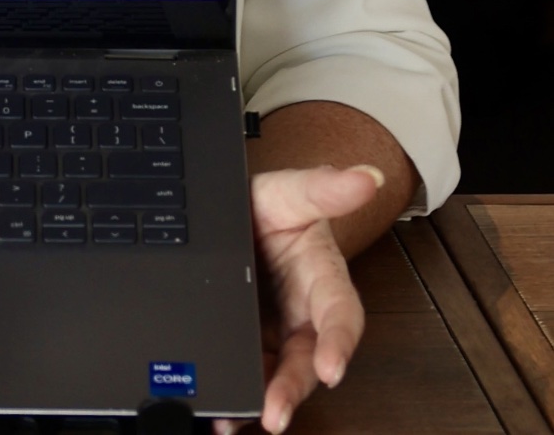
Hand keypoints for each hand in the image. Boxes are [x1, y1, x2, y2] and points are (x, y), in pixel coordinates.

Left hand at [213, 164, 383, 434]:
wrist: (241, 211)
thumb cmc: (275, 203)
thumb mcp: (291, 190)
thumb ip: (324, 186)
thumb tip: (366, 176)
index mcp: (324, 280)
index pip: (341, 315)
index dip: (340, 343)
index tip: (332, 366)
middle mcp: (306, 316)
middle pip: (308, 361)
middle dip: (292, 389)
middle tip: (274, 413)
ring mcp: (278, 335)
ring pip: (278, 377)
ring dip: (261, 401)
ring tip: (235, 421)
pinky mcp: (252, 345)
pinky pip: (251, 377)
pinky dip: (237, 399)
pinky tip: (220, 415)